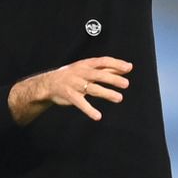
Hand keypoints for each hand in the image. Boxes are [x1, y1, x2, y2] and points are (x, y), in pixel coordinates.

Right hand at [9, 56, 132, 124]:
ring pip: (93, 89)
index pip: (103, 61)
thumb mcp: (87, 68)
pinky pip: (81, 104)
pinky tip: (98, 116)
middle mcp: (81, 73)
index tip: (128, 67)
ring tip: (119, 98)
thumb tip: (128, 67)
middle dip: (113, 79)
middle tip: (126, 84)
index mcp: (86, 64)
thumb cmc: (73, 75)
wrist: (49, 83)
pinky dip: (89, 110)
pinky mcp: (70, 96)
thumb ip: (107, 68)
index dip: (116, 64)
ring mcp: (75, 84)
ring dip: (106, 93)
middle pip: (99, 75)